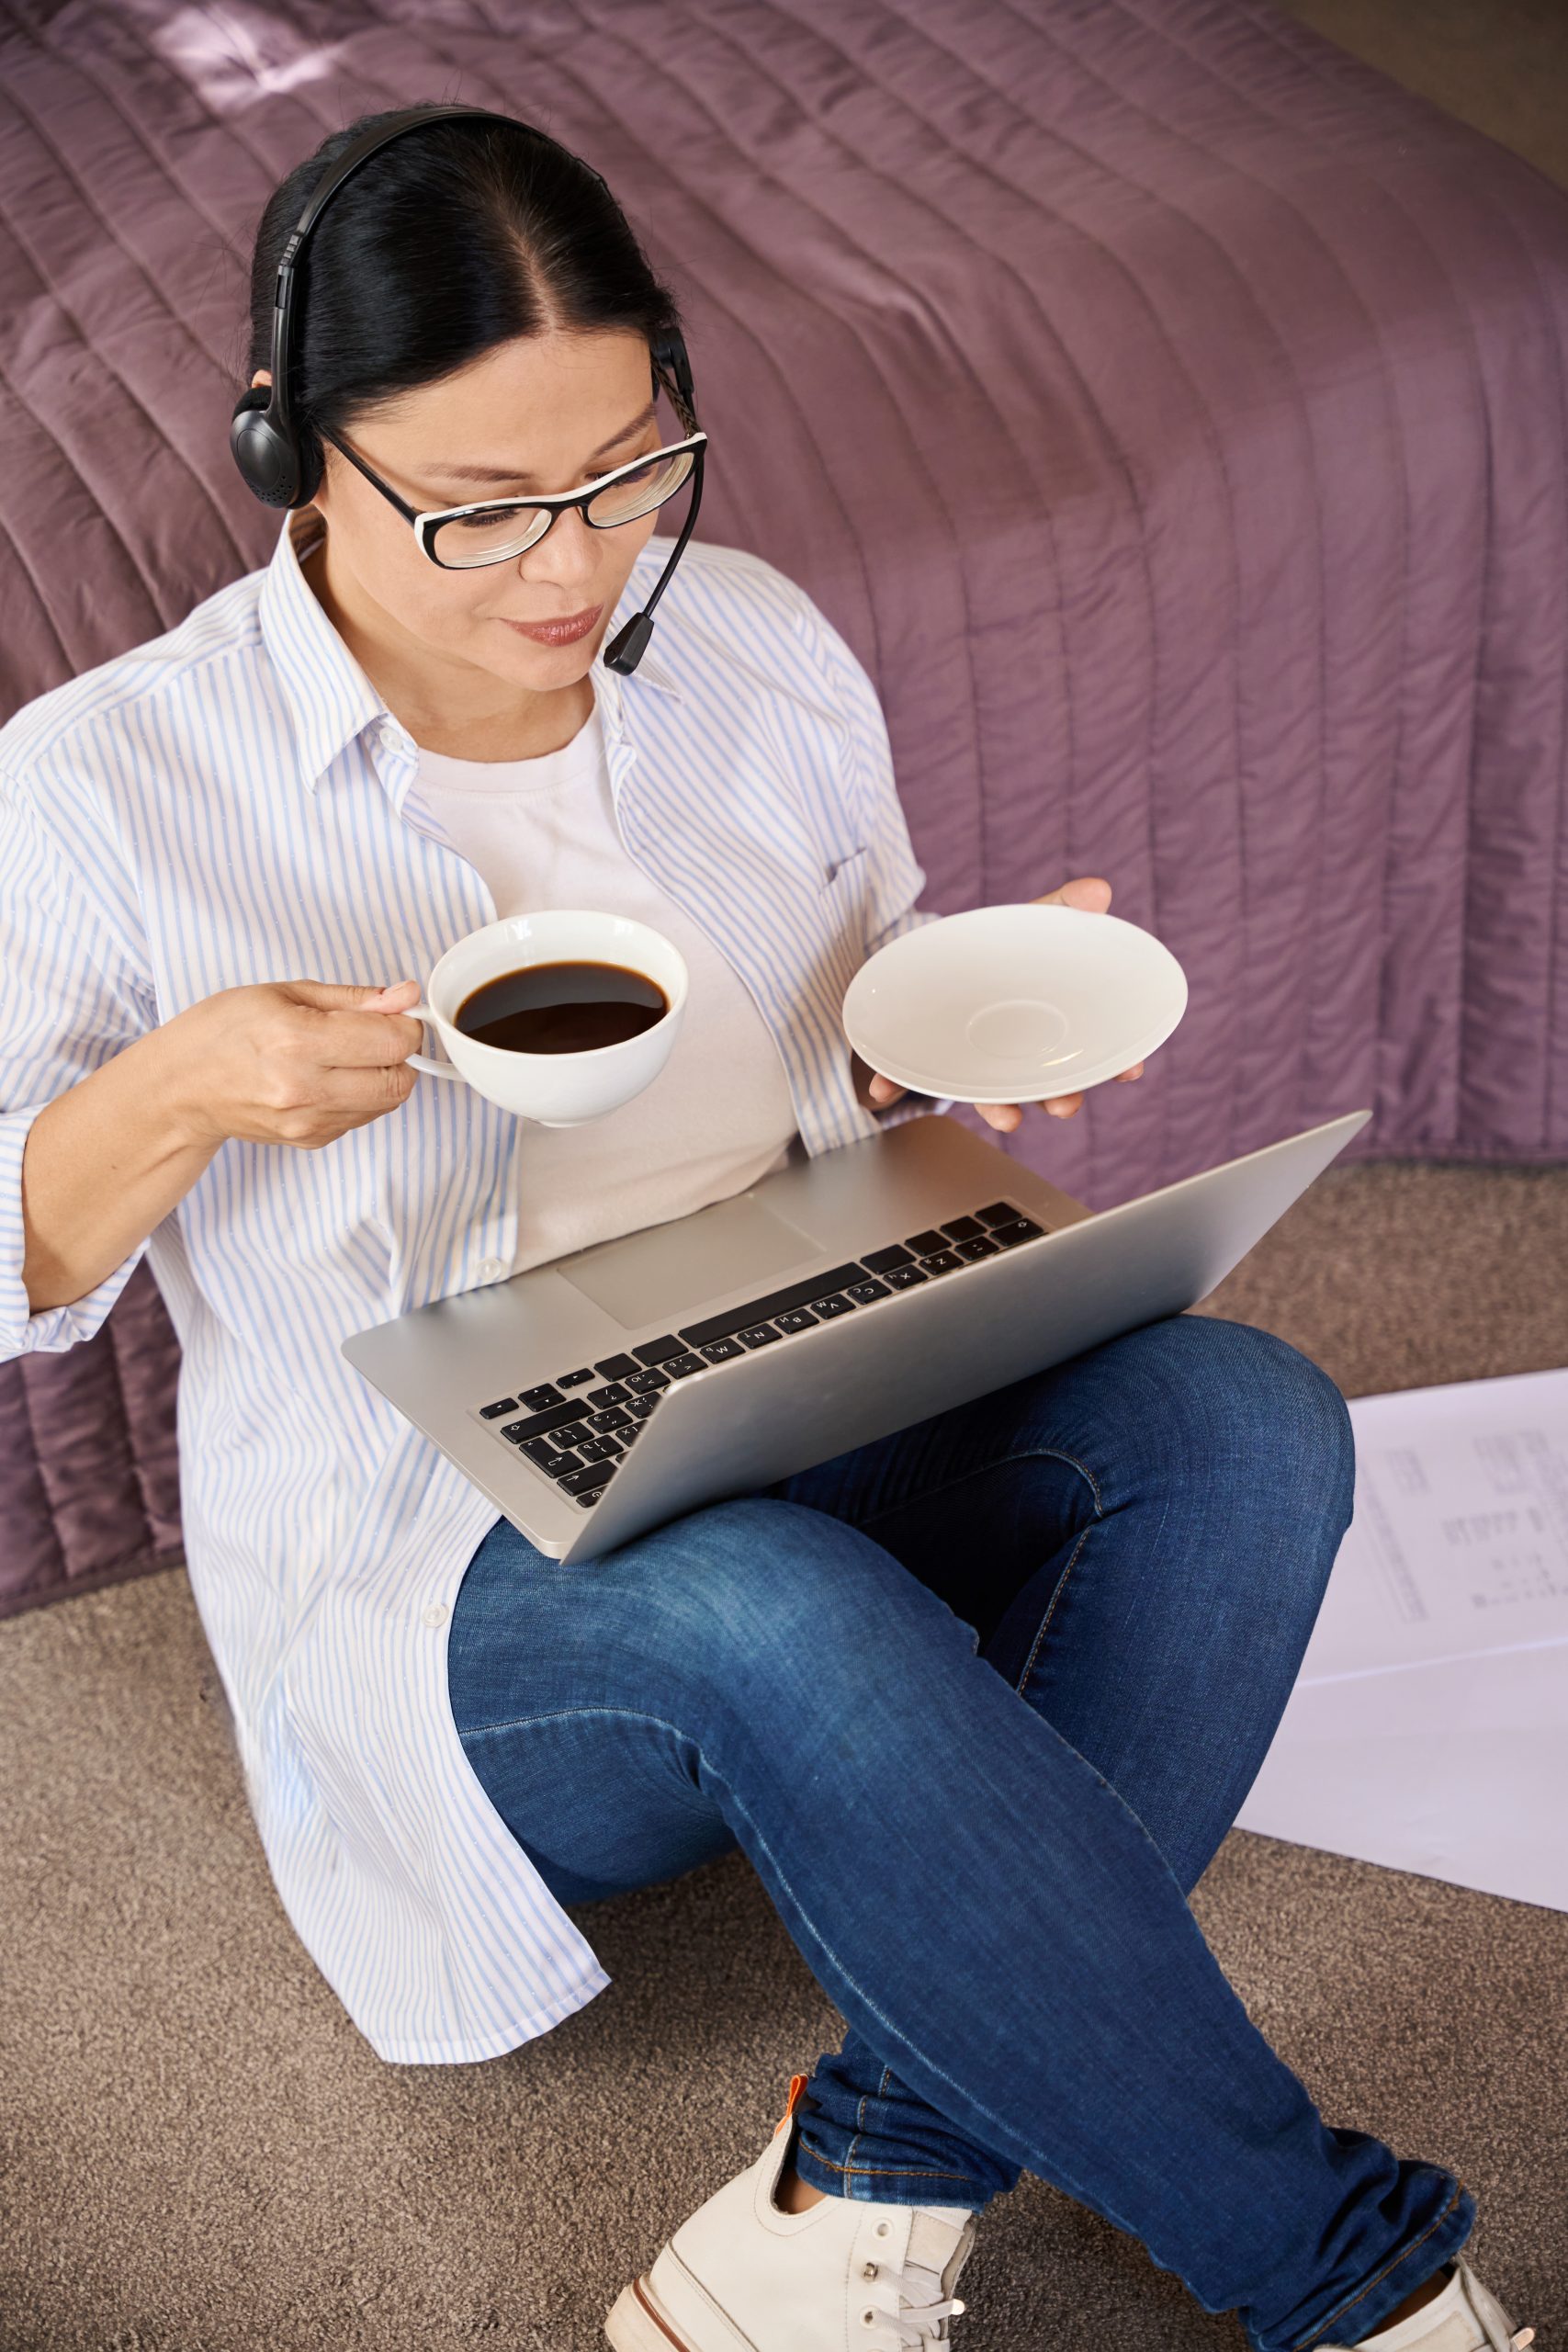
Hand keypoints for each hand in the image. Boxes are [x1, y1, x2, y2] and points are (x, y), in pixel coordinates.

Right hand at [160, 977, 425, 1150]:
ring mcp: (307, 1121)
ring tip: (349, 1055)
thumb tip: (406, 996)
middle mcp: (304, 1088)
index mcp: (297, 1041)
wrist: (180, 1087)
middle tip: (378, 1035)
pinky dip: (362, 1096)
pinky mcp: (309, 1140)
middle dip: (401, 1054)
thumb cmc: (222, 1032)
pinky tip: (332, 1078)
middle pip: (398, 1080)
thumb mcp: (285, 994)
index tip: (396, 1014)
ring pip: (386, 1103)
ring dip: (383, 1076)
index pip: (392, 1041)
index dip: (405, 1024)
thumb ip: (354, 999)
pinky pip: (362, 1118)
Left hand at [864, 876, 1146, 1132]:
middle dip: (1057, 1098)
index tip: (1131, 1070)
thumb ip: (1061, 909)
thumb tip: (1099, 891)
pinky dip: (890, 1085)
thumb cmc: (991, 956)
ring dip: (996, 1109)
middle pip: (1041, 1086)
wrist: (923, 968)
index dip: (1111, 1064)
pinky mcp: (915, 1063)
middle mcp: (1009, 1059)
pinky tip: (882, 1092)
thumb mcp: (1026, 927)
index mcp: (1042, 1031)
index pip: (1085, 1052)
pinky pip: (903, 1078)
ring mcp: (964, 1066)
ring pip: (984, 1095)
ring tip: (1008, 1118)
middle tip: (1067, 1105)